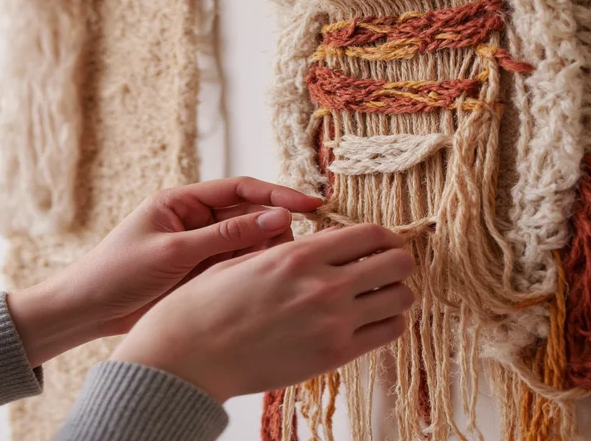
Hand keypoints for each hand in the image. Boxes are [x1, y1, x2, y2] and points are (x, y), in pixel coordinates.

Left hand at [7, 177, 321, 366]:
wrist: (86, 312)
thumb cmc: (118, 272)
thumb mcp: (174, 251)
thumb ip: (226, 236)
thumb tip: (277, 218)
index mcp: (183, 201)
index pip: (240, 189)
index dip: (277, 193)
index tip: (311, 204)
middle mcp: (195, 221)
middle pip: (248, 214)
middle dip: (275, 225)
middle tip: (298, 245)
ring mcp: (199, 249)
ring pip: (246, 243)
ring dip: (266, 251)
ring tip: (285, 266)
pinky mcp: (199, 274)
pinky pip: (235, 267)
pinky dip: (253, 271)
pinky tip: (268, 281)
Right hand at [111, 224, 414, 402]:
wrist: (189, 355)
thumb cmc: (209, 303)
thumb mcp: (248, 259)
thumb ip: (294, 250)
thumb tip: (329, 242)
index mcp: (299, 254)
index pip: (371, 234)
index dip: (384, 235)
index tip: (382, 241)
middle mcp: (324, 285)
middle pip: (397, 262)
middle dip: (397, 260)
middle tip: (386, 265)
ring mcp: (333, 323)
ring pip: (401, 298)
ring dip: (395, 292)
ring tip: (378, 294)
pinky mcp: (334, 356)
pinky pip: (389, 333)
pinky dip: (389, 322)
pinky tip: (370, 319)